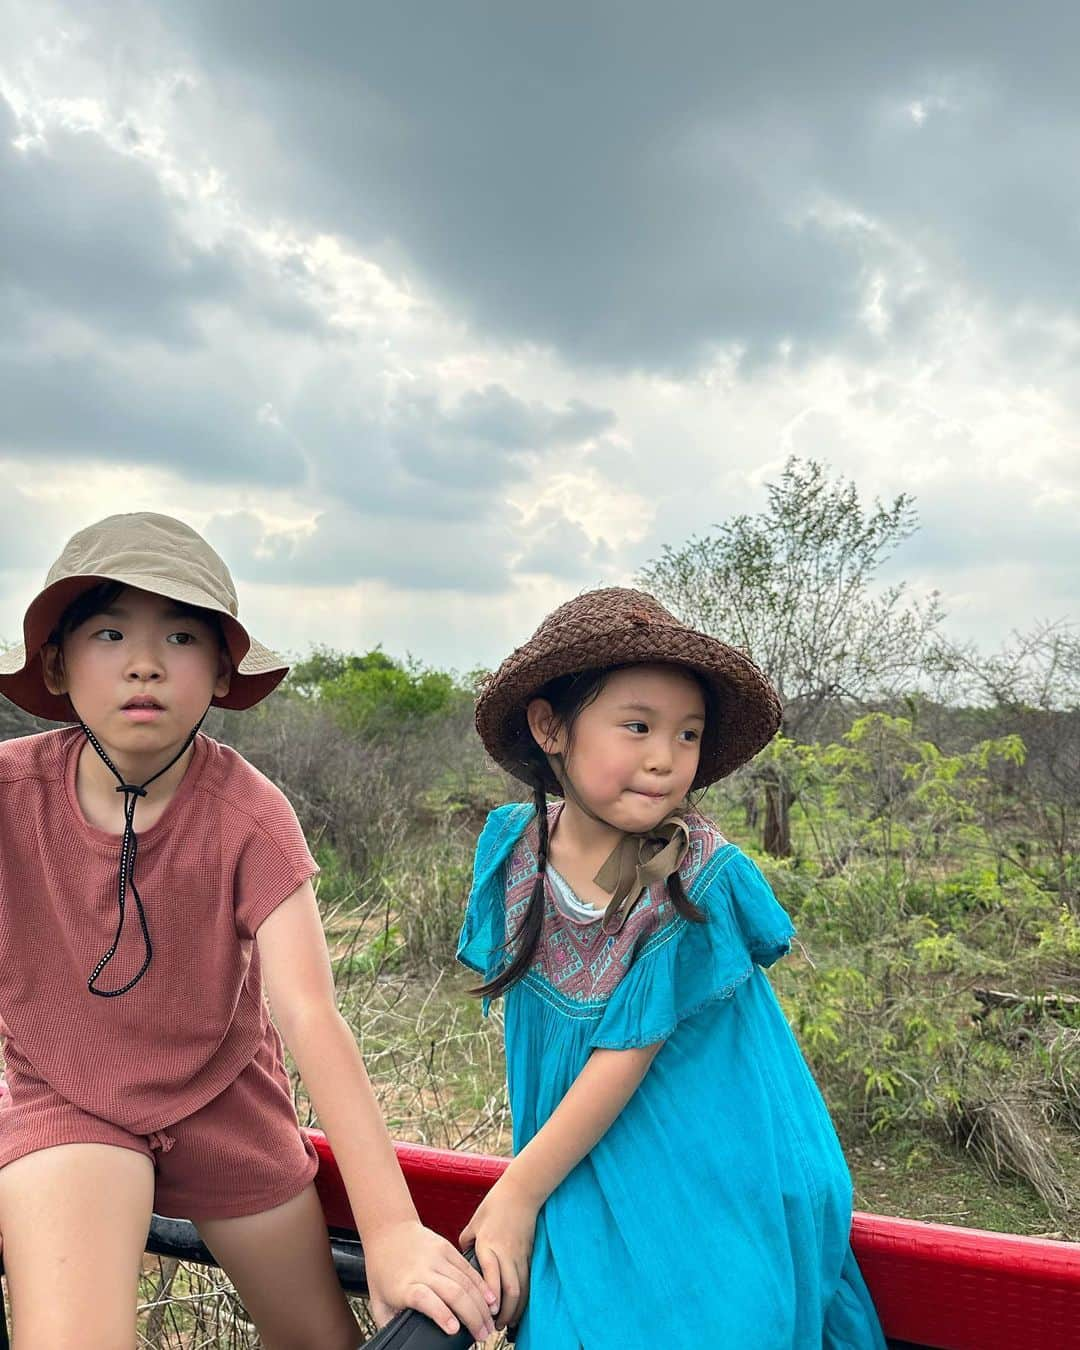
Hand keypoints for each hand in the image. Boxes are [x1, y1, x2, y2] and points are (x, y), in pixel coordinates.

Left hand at [363, 1218, 498, 1339]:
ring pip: (466, 1281)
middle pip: (454, 1292)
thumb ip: (390, 1323)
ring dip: (481, 1305)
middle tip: (482, 1335)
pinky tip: (491, 1299)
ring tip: (489, 1323)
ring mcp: (438, 1257)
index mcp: (405, 1285)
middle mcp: (424, 1270)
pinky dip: (482, 1286)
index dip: (442, 1314)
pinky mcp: (448, 1247)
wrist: (388, 1230)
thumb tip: (400, 1341)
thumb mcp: (378, 1300)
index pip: (426, 1299)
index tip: (454, 1329)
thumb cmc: (382, 1268)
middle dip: (472, 1316)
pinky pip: (469, 1269)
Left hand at [459, 1175, 538, 1331]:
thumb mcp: (475, 1222)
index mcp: (489, 1245)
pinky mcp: (530, 1254)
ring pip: (522, 1288)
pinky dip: (525, 1297)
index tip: (486, 1312)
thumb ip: (467, 1241)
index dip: (490, 1297)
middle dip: (504, 1312)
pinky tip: (519, 1307)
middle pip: (510, 1289)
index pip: (491, 1277)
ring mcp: (520, 1255)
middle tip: (494, 1326)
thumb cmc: (495, 1205)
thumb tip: (462, 1256)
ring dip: (516, 1309)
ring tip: (506, 1322)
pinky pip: (529, 1281)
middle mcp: (506, 1253)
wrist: (521, 1191)